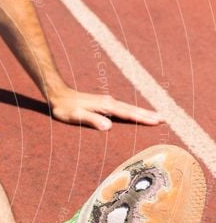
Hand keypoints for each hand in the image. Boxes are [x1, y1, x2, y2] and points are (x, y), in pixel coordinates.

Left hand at [48, 87, 163, 130]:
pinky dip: (133, 112)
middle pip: (132, 109)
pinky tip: (136, 114)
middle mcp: (109, 102)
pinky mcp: (104, 103)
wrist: (58, 95)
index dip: (142, 118)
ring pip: (129, 108)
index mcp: (105, 106)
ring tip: (156, 117)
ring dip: (143, 113)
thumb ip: (92, 120)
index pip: (128, 114)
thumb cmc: (65, 108)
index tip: (157, 121)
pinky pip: (123, 109)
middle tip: (165, 119)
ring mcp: (107, 102)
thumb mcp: (76, 116)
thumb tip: (109, 126)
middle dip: (148, 115)